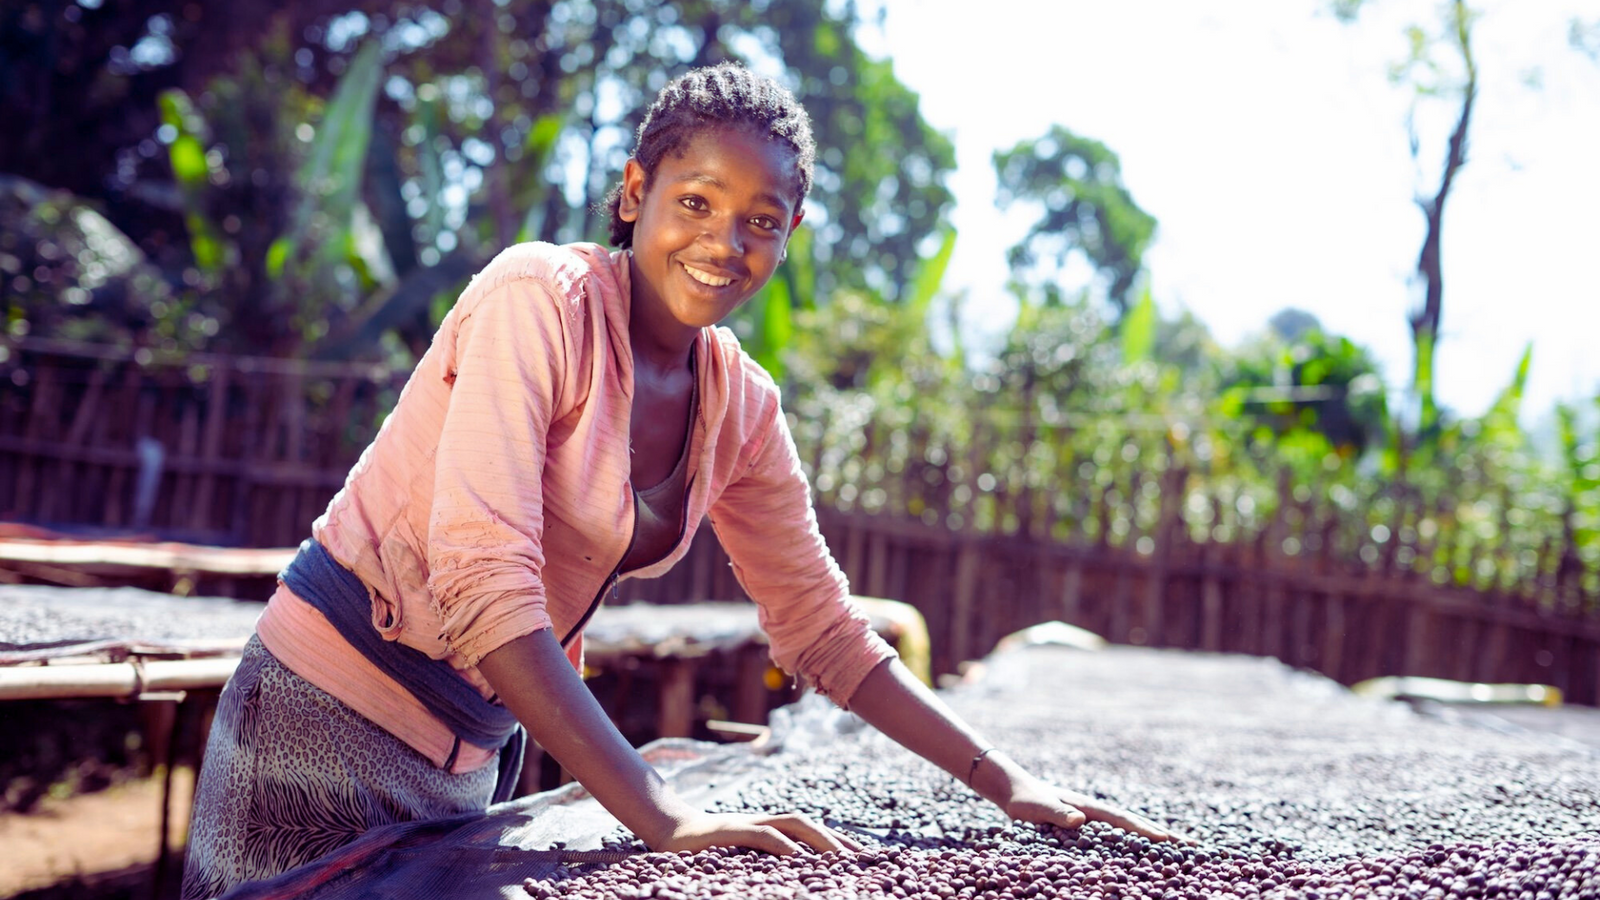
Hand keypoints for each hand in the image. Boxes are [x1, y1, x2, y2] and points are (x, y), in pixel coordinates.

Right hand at [651, 811, 867, 855]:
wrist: (668, 832)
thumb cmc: (704, 851)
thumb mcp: (739, 860)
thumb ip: (764, 864)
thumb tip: (793, 875)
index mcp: (769, 830)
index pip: (811, 833)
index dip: (839, 843)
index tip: (867, 860)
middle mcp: (764, 822)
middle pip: (810, 826)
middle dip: (839, 842)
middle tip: (866, 861)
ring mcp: (748, 822)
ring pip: (793, 824)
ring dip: (819, 840)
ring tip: (842, 859)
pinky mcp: (730, 829)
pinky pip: (761, 833)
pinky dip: (781, 843)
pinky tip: (796, 855)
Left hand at [1004, 775, 1190, 843]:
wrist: (1013, 790)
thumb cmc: (1023, 800)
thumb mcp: (1036, 808)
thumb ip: (1055, 813)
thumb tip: (1080, 820)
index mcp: (1088, 807)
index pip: (1122, 821)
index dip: (1144, 831)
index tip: (1167, 840)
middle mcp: (1096, 812)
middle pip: (1136, 824)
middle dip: (1164, 835)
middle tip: (1193, 846)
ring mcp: (1095, 819)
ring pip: (1131, 831)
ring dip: (1155, 840)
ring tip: (1182, 850)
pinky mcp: (1089, 827)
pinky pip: (1118, 837)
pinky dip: (1136, 843)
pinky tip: (1147, 854)